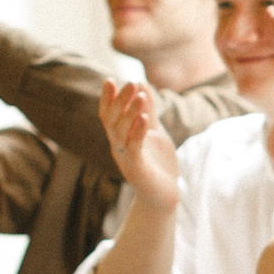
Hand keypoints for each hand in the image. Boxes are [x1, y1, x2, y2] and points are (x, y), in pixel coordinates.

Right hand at [99, 79, 179, 209]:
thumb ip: (147, 109)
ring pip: (121, 133)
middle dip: (120, 101)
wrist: (165, 194)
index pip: (108, 114)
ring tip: (140, 96)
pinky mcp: (137, 169)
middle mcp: (118, 146)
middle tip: (129, 82)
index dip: (107, 98)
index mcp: (120, 137)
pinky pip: (133, 148)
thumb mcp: (153, 131)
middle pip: (112, 120)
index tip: (109, 80)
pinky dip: (137, 132)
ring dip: (130, 113)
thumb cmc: (157, 162)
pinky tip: (144, 118)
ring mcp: (126, 158)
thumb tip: (141, 82)